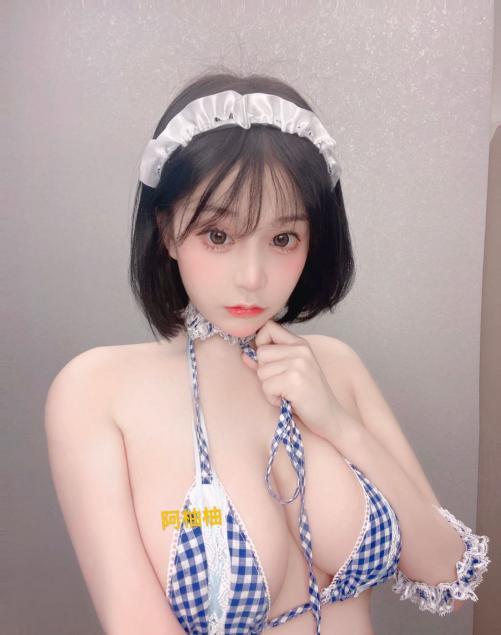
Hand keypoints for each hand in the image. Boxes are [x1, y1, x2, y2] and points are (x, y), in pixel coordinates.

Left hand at [241, 319, 344, 438]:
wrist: (330, 417)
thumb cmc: (308, 396)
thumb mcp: (289, 373)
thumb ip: (267, 362)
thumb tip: (244, 355)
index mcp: (300, 344)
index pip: (269, 327)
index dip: (260, 342)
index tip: (268, 360)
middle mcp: (300, 350)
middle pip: (261, 353)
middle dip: (265, 373)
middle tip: (282, 384)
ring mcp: (298, 364)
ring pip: (261, 372)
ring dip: (269, 388)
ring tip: (287, 393)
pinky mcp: (295, 380)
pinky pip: (266, 387)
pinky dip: (273, 398)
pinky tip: (288, 401)